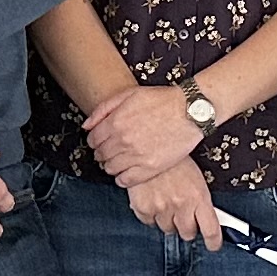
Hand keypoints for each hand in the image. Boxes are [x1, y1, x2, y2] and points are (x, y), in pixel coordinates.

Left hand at [82, 81, 206, 186]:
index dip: (96, 141)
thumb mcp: (129, 94)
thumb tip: (86, 126)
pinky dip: (122, 178)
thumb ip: (103, 109)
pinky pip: (126, 181)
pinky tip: (127, 172)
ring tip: (121, 160)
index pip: (92, 140)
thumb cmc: (161, 100)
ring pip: (110, 169)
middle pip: (100, 155)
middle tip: (112, 150)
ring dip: (112, 165)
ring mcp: (136, 156)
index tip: (102, 141)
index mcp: (115, 122)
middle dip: (103, 153)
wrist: (190, 110)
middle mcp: (122, 141)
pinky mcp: (150, 168)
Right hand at [126, 153, 225, 251]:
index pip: (211, 230)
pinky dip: (151, 214)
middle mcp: (182, 206)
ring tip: (167, 201)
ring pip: (168, 229)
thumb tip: (207, 216)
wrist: (148, 143)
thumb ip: (199, 198)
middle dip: (187, 227)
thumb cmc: (173, 157)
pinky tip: (153, 199)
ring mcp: (162, 208)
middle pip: (188, 233)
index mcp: (199, 197)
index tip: (214, 244)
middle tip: (185, 215)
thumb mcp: (194, 175)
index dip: (214, 241)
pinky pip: (149, 222)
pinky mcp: (144, 208)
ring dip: (169, 219)